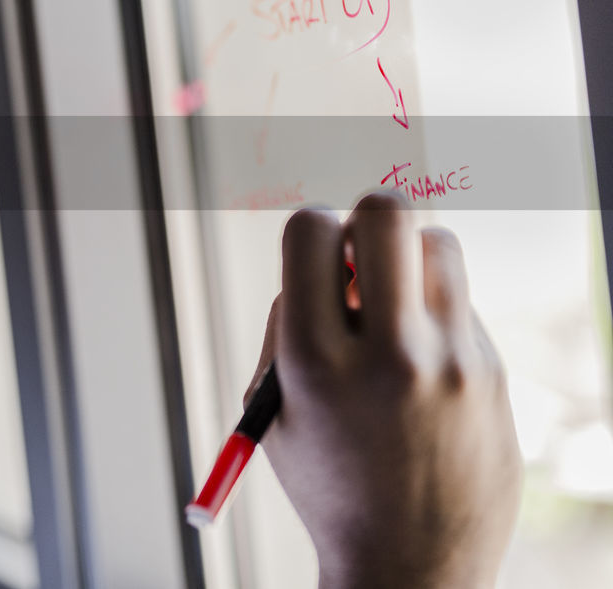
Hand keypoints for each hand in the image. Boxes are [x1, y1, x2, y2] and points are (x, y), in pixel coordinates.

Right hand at [248, 192, 521, 588]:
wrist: (410, 566)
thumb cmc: (328, 480)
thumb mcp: (276, 408)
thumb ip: (289, 324)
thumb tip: (328, 254)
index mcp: (315, 362)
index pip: (310, 230)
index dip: (307, 229)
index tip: (311, 254)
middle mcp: (389, 353)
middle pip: (387, 215)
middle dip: (364, 220)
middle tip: (358, 258)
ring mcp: (451, 363)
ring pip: (438, 244)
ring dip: (407, 259)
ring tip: (393, 307)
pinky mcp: (493, 374)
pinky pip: (460, 303)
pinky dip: (435, 314)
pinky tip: (423, 366)